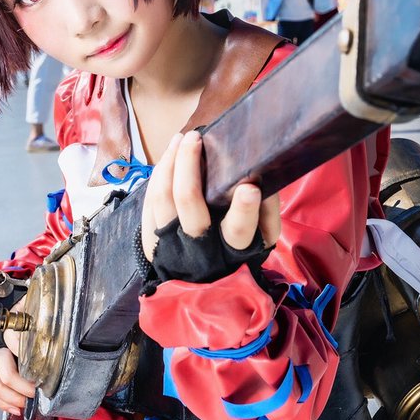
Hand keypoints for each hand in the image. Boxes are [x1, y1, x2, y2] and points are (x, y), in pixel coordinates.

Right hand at [0, 295, 36, 415]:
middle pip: (6, 374)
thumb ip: (37, 312)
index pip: (14, 343)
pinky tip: (15, 408)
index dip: (28, 361)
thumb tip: (56, 315)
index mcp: (3, 329)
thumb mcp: (25, 306)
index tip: (43, 372)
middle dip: (24, 389)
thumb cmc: (12, 313)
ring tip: (26, 404)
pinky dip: (1, 403)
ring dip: (12, 400)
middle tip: (37, 393)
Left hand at [141, 131, 280, 263]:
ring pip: (163, 197)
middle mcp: (198, 248)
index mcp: (232, 250)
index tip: (249, 187)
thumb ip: (269, 212)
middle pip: (188, 202)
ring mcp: (170, 242)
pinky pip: (150, 200)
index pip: (238, 231)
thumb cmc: (235, 249)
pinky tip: (170, 154)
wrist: (199, 281)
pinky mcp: (151, 238)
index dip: (244, 211)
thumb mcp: (260, 240)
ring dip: (170, 162)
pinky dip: (159, 173)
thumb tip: (265, 180)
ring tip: (181, 138)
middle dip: (189, 165)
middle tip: (196, 138)